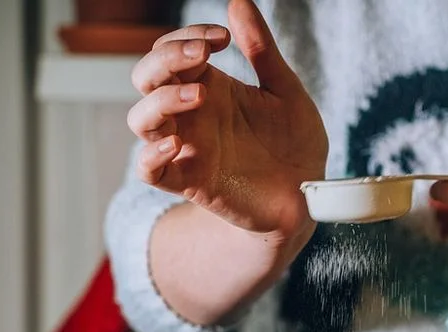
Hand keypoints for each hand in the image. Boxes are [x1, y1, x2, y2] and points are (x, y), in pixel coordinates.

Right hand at [127, 0, 327, 237]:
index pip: (173, 50)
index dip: (187, 36)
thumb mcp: (285, 91)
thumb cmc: (295, 143)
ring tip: (201, 95)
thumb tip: (239, 2)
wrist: (306, 196)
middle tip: (204, 56)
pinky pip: (147, 169)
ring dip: (161, 101)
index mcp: (209, 85)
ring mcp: (187, 147)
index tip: (224, 37)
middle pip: (146, 77)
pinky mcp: (189, 181)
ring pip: (141, 119)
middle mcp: (191, 114)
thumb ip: (262, 50)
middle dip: (166, 59)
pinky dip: (151, 155)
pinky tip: (178, 143)